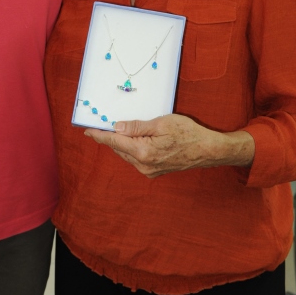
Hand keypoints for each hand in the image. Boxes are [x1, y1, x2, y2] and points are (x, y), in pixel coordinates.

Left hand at [84, 114, 254, 178]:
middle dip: (109, 138)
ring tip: (116, 131)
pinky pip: (136, 159)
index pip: (115, 141)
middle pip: (119, 148)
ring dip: (120, 144)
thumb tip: (117, 127)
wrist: (207, 150)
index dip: (100, 135)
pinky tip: (133, 141)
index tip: (88, 131)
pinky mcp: (155, 172)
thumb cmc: (188, 133)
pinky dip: (131, 149)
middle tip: (100, 126)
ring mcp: (149, 171)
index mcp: (143, 152)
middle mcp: (143, 165)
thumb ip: (137, 126)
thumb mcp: (161, 123)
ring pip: (127, 155)